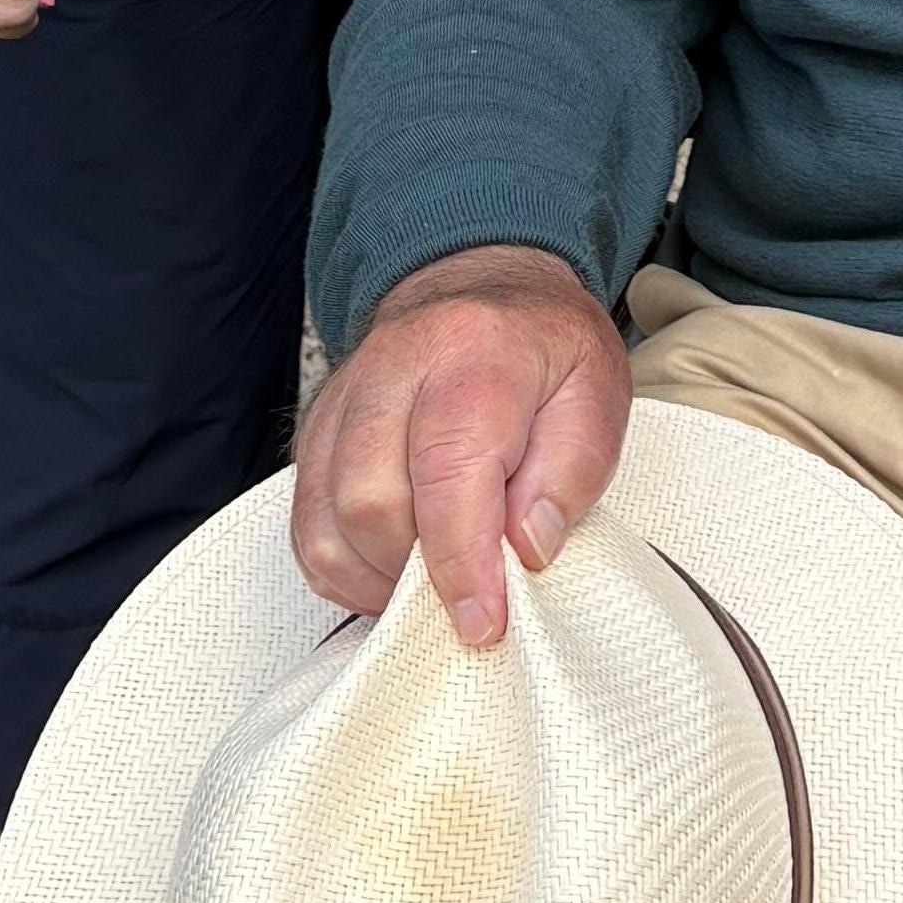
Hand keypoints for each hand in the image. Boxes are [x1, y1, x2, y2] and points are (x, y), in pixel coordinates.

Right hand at [290, 247, 632, 644]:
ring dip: (378, 578)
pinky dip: (345, 567)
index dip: (461, 562)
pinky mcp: (316, 433)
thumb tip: (526, 546)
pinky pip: (306, 524)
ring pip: (326, 520)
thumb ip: (572, 471)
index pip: (449, 471)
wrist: (481, 281)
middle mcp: (394, 370)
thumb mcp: (596, 393)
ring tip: (435, 582)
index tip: (484, 621)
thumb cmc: (542, 347)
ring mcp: (343, 401)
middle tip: (472, 595)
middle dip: (420, 573)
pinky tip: (393, 567)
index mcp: (474, 354)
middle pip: (371, 500)